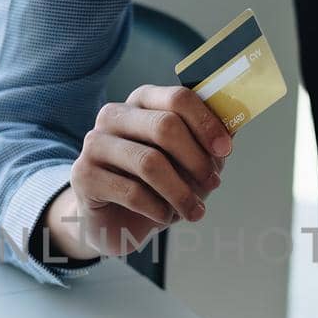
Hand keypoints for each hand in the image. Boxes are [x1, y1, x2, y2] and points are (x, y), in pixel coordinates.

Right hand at [51, 85, 232, 258]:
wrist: (114, 219)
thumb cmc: (156, 185)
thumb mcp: (188, 161)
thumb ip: (208, 142)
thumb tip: (234, 127)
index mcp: (142, 101)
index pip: (178, 98)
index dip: (207, 124)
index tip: (225, 150)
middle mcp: (114, 115)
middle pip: (165, 126)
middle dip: (196, 160)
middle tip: (213, 185)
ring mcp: (95, 143)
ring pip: (150, 163)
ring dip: (181, 192)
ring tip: (193, 210)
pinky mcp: (84, 175)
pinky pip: (132, 193)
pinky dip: (158, 210)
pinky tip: (164, 217)